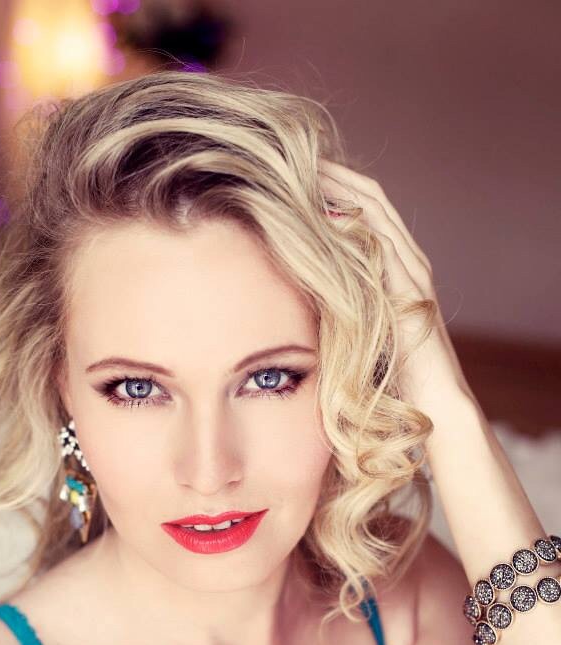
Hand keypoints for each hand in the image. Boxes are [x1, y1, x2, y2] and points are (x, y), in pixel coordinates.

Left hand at [318, 159, 473, 414]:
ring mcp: (413, 274)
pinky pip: (382, 250)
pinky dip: (355, 230)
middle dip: (335, 176)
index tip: (297, 170)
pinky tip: (326, 219)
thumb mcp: (362, 324)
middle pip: (372, 199)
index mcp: (398, 264)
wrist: (433, 400)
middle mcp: (409, 260)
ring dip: (341, 192)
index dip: (335, 185)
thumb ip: (343, 299)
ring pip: (377, 216)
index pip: (367, 208)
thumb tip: (304, 285)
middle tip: (295, 158)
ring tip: (305, 175)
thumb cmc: (396, 371)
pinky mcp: (410, 294)